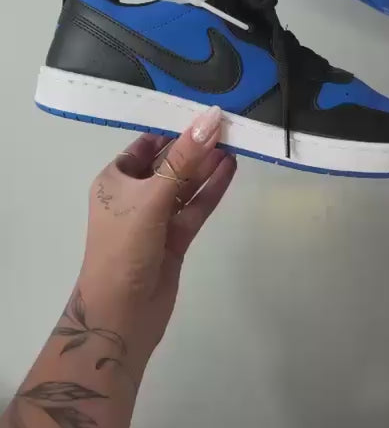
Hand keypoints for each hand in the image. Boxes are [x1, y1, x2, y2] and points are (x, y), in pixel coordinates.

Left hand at [78, 106, 235, 364]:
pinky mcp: (174, 239)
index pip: (145, 145)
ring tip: (235, 141)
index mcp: (115, 180)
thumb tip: (211, 117)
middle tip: (227, 125)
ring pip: (184, 186)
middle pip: (168, 164)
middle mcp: (134, 196)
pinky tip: (230, 169)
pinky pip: (194, 207)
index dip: (172, 129)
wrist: (122, 315)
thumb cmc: (125, 247)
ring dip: (206, 166)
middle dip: (194, 146)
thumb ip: (184, 159)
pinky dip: (211, 190)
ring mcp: (155, 218)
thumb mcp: (152, 197)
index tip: (202, 112)